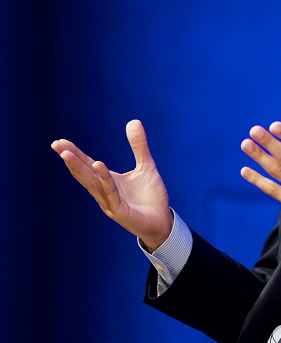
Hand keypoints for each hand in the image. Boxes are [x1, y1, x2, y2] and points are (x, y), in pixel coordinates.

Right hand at [51, 120, 172, 249]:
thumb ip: (139, 147)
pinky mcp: (120, 211)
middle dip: (71, 159)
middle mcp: (104, 192)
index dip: (74, 153)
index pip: (87, 165)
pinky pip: (110, 194)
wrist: (162, 221)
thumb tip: (134, 121)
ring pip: (92, 184)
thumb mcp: (146, 166)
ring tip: (68, 154)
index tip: (59, 142)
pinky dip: (104, 180)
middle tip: (56, 145)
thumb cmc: (151, 197)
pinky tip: (98, 166)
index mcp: (107, 181)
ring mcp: (110, 202)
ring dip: (80, 169)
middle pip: (84, 173)